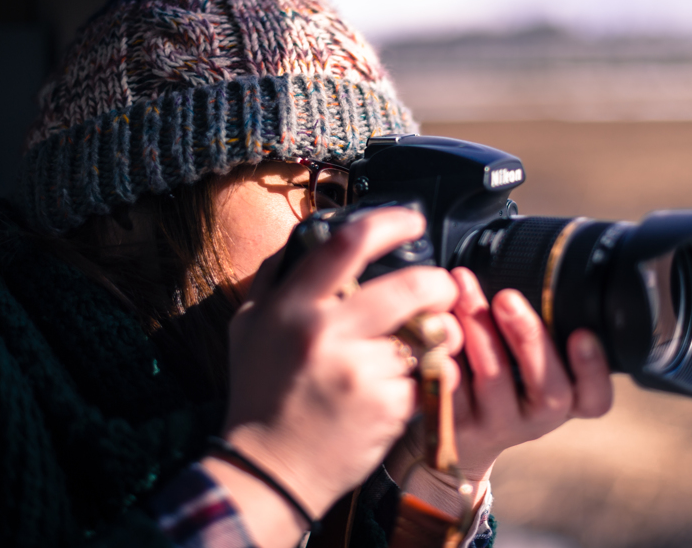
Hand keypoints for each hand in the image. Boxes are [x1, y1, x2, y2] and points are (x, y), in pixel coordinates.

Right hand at [207, 208, 459, 531]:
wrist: (269, 470)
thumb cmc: (261, 394)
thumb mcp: (249, 326)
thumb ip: (276, 277)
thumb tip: (309, 236)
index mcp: (294, 306)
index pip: (349, 244)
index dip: (390, 223)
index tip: (413, 222)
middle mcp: (326, 333)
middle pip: (412, 286)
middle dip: (439, 284)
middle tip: (441, 289)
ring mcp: (360, 371)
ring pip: (428, 335)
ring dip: (437, 335)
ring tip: (425, 343)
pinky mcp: (387, 406)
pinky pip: (425, 375)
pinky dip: (422, 377)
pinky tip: (398, 387)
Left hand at [388, 267, 612, 505]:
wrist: (457, 431)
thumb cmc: (501, 378)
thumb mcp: (530, 361)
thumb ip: (542, 327)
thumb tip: (532, 263)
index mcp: (563, 400)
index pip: (594, 399)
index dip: (593, 370)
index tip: (582, 334)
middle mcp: (534, 419)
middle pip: (548, 390)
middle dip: (529, 337)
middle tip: (508, 298)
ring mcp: (494, 426)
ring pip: (494, 382)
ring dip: (479, 330)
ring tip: (463, 291)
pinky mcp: (452, 427)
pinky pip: (448, 390)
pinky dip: (442, 352)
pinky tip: (434, 324)